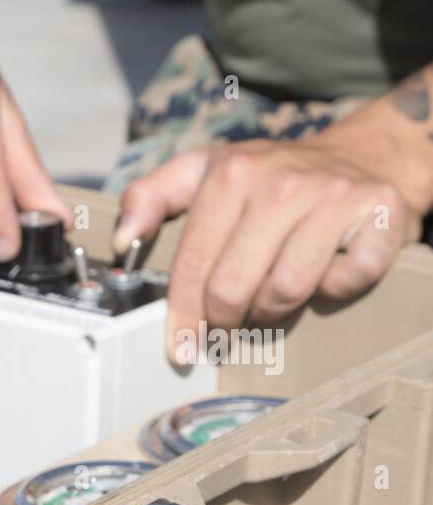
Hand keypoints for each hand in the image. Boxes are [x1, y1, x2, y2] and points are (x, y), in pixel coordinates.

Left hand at [115, 131, 421, 364]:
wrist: (361, 156)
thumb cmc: (270, 178)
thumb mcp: (204, 171)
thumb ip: (151, 197)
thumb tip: (123, 240)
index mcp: (231, 174)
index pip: (194, 265)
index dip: (182, 315)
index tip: (178, 349)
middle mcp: (282, 182)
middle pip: (234, 288)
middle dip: (225, 319)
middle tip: (227, 324)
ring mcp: (334, 196)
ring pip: (285, 291)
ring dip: (272, 310)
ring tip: (269, 297)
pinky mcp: (380, 214)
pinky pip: (343, 281)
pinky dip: (332, 289)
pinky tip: (324, 272)